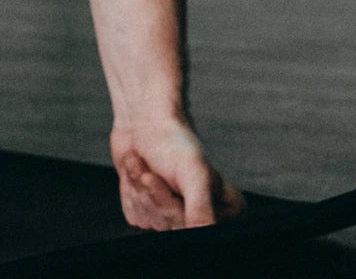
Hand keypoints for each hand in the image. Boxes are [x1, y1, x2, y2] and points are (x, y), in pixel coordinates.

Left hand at [110, 118, 244, 231]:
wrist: (144, 121)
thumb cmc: (175, 141)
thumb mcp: (195, 173)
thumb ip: (201, 209)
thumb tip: (201, 233)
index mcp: (225, 209)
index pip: (197, 230)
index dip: (173, 209)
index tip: (163, 181)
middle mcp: (201, 216)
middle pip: (172, 228)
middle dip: (154, 196)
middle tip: (150, 172)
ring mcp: (173, 216)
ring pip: (151, 222)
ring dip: (139, 189)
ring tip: (143, 164)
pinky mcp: (150, 212)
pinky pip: (135, 215)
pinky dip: (130, 191)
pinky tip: (137, 171)